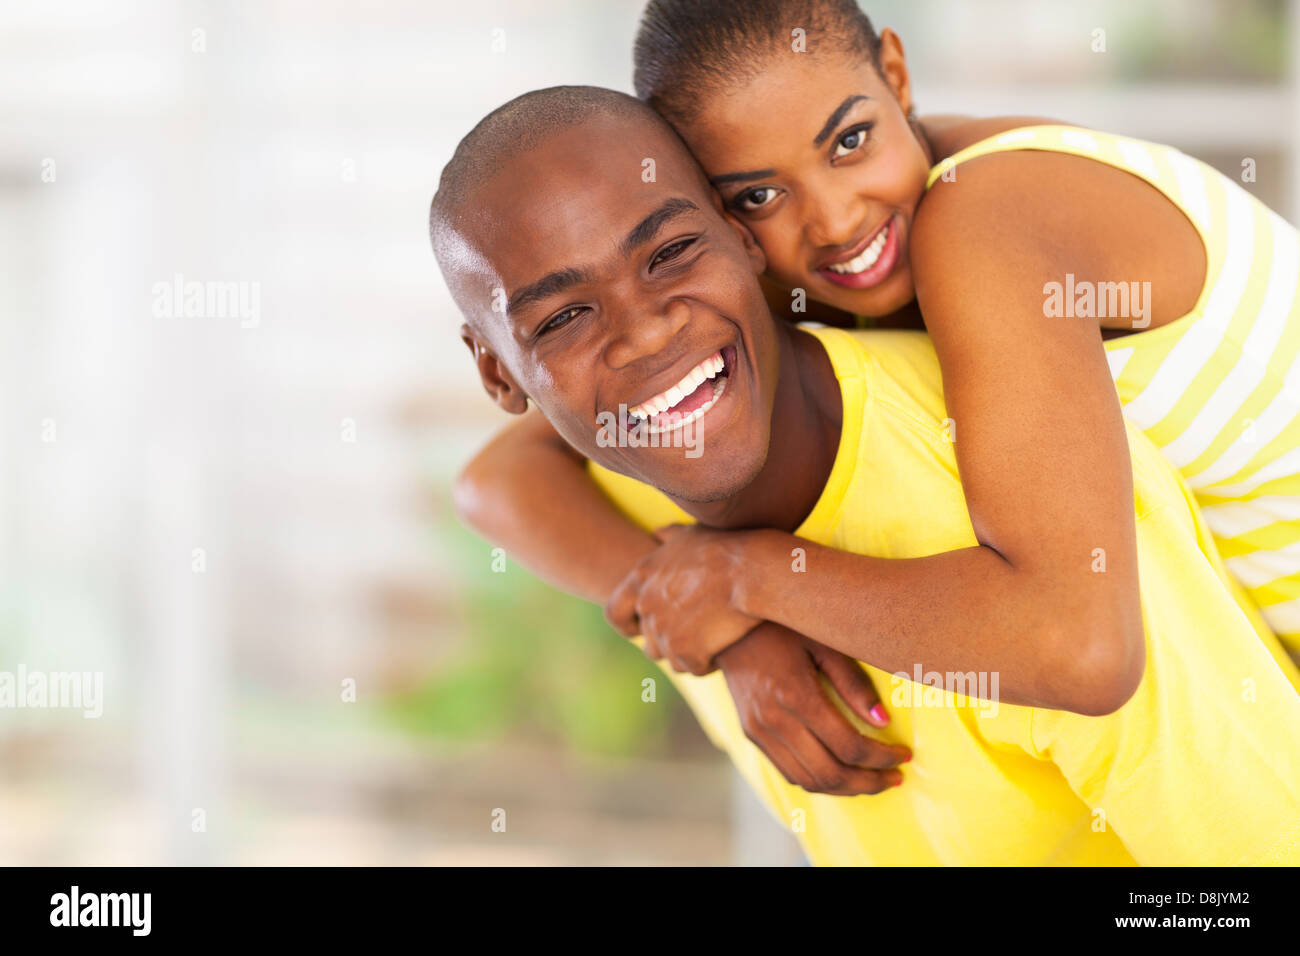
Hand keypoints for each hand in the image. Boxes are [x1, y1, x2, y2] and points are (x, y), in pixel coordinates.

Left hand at [605, 524, 759, 674]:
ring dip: (689, 654)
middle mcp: (646, 605)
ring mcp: (663, 630)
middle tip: (697, 636)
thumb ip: (669, 537)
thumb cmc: (727, 547)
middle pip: (649, 641)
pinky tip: (725, 649)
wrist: (751, 570)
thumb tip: (658, 532)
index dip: (627, 625)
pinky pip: (692, 667)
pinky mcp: (684, 650)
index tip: (641, 631)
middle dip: (671, 642)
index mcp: (642, 577)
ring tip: (714, 642)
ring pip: (671, 658)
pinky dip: (708, 663)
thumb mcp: (691, 534)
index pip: (614, 612)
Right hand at [715, 622, 909, 794]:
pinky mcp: (752, 735)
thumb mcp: (824, 643)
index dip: (882, 758)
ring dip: (846, 789)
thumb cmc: (782, 627)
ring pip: (808, 781)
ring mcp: (759, 731)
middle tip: (895, 777)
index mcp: (797, 696)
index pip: (848, 746)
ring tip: (873, 781)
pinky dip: (818, 781)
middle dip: (869, 782)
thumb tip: (884, 721)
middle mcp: (775, 721)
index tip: (904, 754)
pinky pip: (788, 773)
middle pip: (830, 773)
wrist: (729, 627)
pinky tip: (839, 773)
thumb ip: (853, 683)